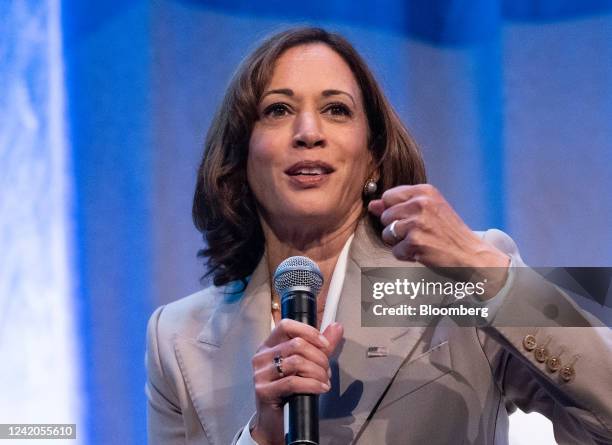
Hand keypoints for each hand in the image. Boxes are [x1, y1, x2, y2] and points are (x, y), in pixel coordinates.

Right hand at [250, 319, 342, 444]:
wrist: (274, 421)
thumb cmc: (289, 392)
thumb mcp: (307, 364)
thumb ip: (321, 346)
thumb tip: (336, 327)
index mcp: (269, 345)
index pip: (286, 325)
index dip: (308, 331)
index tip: (324, 343)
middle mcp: (262, 357)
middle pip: (296, 344)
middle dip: (319, 357)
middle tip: (327, 370)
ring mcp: (260, 374)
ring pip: (296, 362)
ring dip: (317, 372)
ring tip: (324, 380)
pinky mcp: (264, 391)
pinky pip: (293, 382)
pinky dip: (312, 384)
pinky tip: (320, 388)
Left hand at [368, 184, 509, 297]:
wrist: (471, 255)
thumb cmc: (449, 234)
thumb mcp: (429, 211)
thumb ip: (400, 205)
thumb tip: (373, 205)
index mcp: (425, 191)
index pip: (388, 196)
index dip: (393, 211)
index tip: (409, 218)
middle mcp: (421, 204)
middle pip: (385, 216)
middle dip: (395, 228)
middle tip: (418, 233)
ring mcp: (417, 223)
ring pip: (387, 233)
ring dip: (400, 243)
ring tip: (420, 242)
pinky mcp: (415, 242)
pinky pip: (395, 251)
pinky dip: (406, 256)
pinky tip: (422, 252)